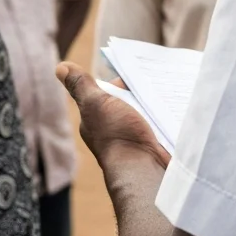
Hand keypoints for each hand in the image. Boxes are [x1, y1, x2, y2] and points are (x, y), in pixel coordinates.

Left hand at [56, 62, 170, 171]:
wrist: (141, 169)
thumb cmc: (116, 135)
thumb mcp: (96, 104)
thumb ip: (81, 86)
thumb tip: (60, 67)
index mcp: (98, 117)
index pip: (110, 91)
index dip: (123, 80)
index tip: (138, 71)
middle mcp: (115, 127)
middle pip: (131, 99)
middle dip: (143, 89)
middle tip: (159, 75)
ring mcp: (135, 135)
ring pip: (147, 110)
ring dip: (157, 101)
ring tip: (171, 87)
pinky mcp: (153, 142)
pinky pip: (161, 121)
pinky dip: (167, 113)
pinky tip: (175, 105)